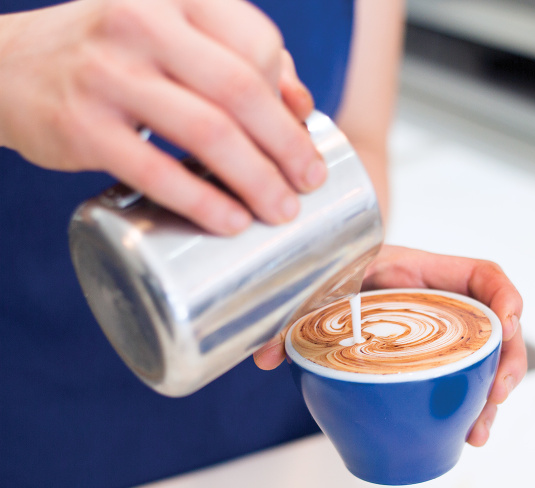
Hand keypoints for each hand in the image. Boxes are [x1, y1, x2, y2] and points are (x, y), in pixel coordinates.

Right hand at [0, 0, 324, 234]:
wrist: (7, 66)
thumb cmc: (109, 53)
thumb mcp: (169, 34)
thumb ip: (235, 58)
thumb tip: (301, 104)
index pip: (257, 43)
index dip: (287, 96)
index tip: (302, 136)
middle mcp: (142, 22)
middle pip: (242, 89)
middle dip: (287, 145)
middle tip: (308, 183)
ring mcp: (108, 72)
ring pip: (208, 131)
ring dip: (256, 178)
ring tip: (281, 210)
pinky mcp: (82, 125)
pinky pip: (156, 170)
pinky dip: (202, 201)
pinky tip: (231, 222)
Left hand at [254, 245, 526, 446]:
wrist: (334, 279)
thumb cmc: (336, 272)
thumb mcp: (322, 284)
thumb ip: (296, 311)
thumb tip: (266, 355)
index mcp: (426, 273)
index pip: (484, 275)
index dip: (505, 296)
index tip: (509, 323)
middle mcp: (446, 303)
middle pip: (499, 327)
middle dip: (509, 363)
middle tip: (498, 396)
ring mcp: (446, 333)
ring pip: (489, 360)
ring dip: (492, 397)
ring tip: (479, 432)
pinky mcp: (436, 359)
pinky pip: (467, 378)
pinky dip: (471, 405)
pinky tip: (467, 432)